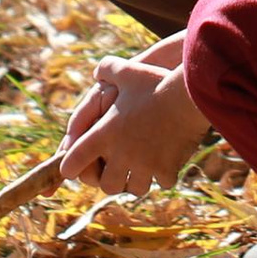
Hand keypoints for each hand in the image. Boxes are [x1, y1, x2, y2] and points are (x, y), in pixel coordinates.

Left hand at [60, 34, 206, 196]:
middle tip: (114, 173)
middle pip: (106, 185)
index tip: (69, 170)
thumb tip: (97, 73)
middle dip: (109, 180)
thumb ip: (107, 69)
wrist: (188, 96)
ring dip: (135, 182)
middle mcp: (121, 154)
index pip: (74, 160)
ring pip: (135, 188)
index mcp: (104, 134)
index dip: (69, 167)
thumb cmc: (155, 82)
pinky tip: (165, 167)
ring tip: (140, 172)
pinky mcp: (168, 168)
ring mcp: (145, 164)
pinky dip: (163, 177)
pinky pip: (162, 183)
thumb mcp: (126, 71)